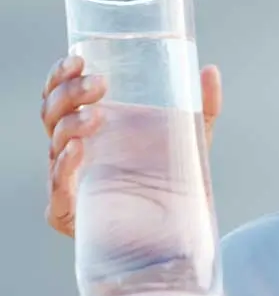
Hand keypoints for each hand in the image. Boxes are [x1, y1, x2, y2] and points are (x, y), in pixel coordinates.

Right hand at [40, 55, 221, 237]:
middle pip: (51, 114)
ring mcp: (70, 182)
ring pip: (54, 144)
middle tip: (99, 84)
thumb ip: (202, 107)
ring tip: (98, 116)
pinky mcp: (71, 214)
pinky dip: (64, 167)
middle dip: (69, 93)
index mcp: (90, 128)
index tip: (78, 59)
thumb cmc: (176, 183)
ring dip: (71, 123)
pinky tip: (78, 150)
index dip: (60, 75)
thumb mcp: (191, 140)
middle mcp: (73, 152)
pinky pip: (58, 189)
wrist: (182, 236)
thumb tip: (210, 70)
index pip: (59, 94)